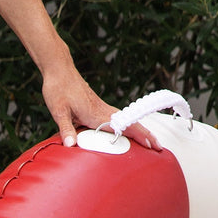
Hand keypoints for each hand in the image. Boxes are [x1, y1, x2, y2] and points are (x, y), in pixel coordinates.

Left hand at [42, 63, 159, 151]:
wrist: (59, 70)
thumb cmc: (58, 88)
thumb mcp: (58, 111)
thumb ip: (66, 129)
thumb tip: (70, 145)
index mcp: (97, 113)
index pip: (123, 127)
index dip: (139, 136)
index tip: (151, 144)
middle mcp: (103, 110)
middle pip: (130, 123)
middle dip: (145, 135)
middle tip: (158, 147)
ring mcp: (101, 107)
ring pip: (125, 120)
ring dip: (138, 130)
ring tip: (149, 141)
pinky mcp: (98, 106)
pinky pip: (117, 118)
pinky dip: (127, 125)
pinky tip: (128, 131)